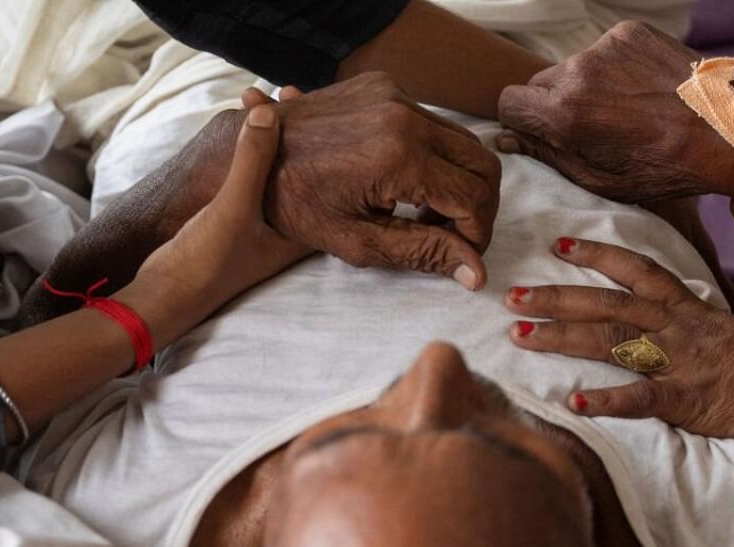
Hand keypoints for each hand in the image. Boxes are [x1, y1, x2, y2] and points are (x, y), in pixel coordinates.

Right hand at [134, 105, 309, 332]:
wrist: (165, 296)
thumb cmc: (206, 261)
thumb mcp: (232, 206)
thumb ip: (252, 161)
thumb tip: (269, 112)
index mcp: (302, 227)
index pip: (328, 176)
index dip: (326, 138)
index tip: (313, 102)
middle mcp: (288, 225)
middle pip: (304, 169)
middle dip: (295, 131)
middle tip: (286, 92)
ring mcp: (263, 224)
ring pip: (276, 171)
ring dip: (268, 138)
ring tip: (254, 100)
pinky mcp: (237, 221)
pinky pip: (252, 176)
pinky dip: (247, 151)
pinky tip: (235, 127)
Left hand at [265, 73, 500, 288]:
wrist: (250, 157)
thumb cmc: (295, 206)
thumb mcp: (358, 241)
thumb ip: (423, 253)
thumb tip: (477, 273)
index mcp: (400, 157)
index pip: (473, 198)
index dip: (477, 235)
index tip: (462, 256)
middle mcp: (405, 116)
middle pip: (483, 165)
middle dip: (478, 208)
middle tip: (452, 237)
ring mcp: (395, 95)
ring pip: (464, 142)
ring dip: (459, 183)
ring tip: (424, 214)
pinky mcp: (385, 86)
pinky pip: (434, 124)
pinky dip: (436, 157)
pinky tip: (406, 185)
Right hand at [496, 21, 733, 205]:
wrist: (725, 134)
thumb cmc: (663, 166)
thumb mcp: (598, 179)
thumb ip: (546, 155)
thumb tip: (507, 137)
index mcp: (565, 114)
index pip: (510, 101)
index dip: (523, 120)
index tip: (543, 132)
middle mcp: (579, 71)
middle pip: (540, 82)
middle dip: (555, 103)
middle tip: (592, 126)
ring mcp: (606, 47)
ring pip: (574, 66)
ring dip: (588, 85)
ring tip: (626, 109)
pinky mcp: (631, 32)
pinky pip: (604, 50)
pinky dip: (616, 67)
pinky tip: (642, 90)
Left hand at [504, 237, 733, 452]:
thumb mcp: (731, 331)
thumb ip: (694, 323)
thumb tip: (665, 321)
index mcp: (690, 308)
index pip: (638, 269)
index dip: (598, 254)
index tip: (559, 244)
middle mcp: (680, 327)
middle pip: (608, 303)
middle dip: (557, 298)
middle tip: (511, 296)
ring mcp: (683, 361)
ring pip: (613, 341)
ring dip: (563, 337)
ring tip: (520, 336)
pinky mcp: (691, 400)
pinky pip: (643, 397)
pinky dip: (608, 399)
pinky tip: (573, 401)